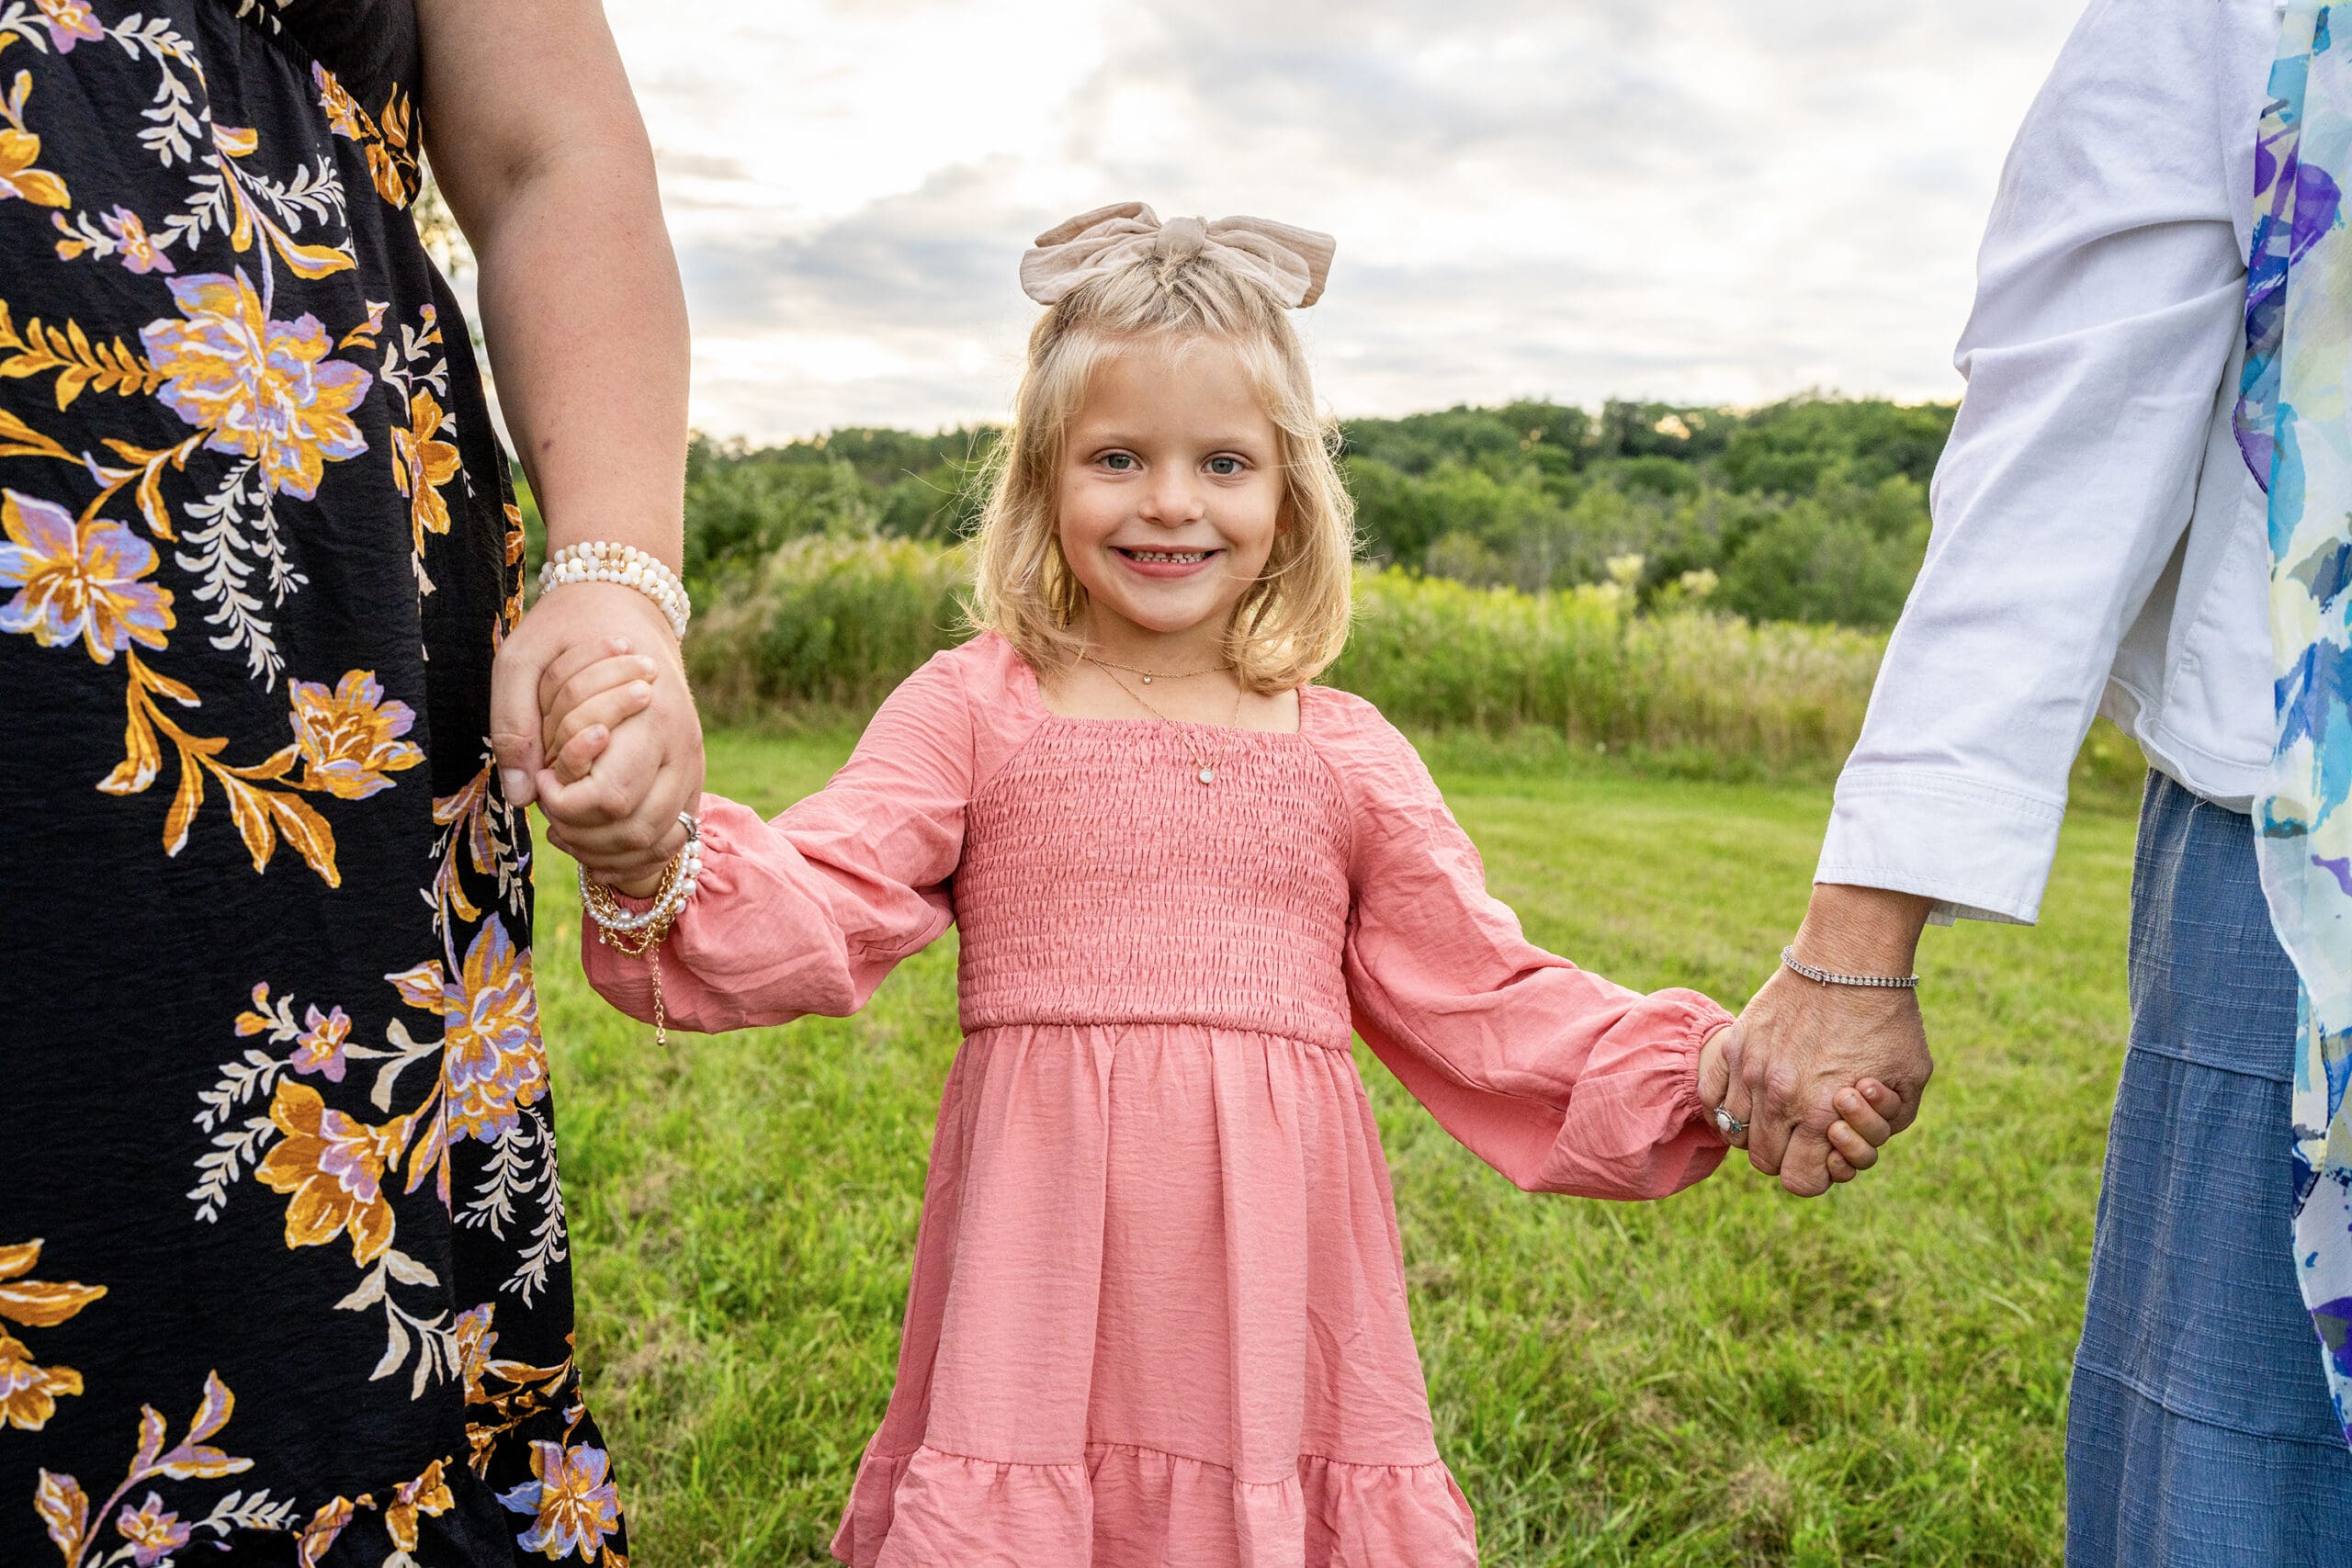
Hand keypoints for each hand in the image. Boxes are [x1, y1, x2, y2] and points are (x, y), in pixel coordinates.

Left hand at [490, 581, 704, 887]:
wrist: (625, 605)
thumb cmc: (567, 632)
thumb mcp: (521, 660)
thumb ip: (512, 725)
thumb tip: (520, 796)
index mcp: (650, 718)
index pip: (609, 798)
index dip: (564, 802)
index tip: (540, 775)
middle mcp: (682, 749)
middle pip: (634, 830)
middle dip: (580, 833)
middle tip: (549, 804)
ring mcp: (693, 767)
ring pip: (655, 843)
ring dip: (604, 851)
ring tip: (566, 824)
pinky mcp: (691, 780)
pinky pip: (670, 839)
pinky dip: (630, 853)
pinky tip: (592, 836)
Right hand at [1720, 886, 1934, 1195]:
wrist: (1849, 960)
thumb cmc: (1888, 1020)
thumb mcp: (1910, 1080)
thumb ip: (1888, 1123)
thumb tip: (1851, 1141)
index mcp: (1824, 1116)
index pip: (1801, 1182)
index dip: (1815, 1176)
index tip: (1825, 1155)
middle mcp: (1780, 1100)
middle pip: (1765, 1162)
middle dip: (1787, 1155)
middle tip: (1805, 1131)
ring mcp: (1751, 1071)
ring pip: (1736, 1132)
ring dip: (1758, 1129)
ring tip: (1781, 1107)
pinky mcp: (1736, 1045)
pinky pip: (1714, 1097)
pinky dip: (1731, 1104)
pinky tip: (1754, 1091)